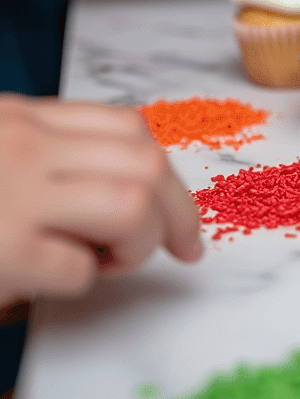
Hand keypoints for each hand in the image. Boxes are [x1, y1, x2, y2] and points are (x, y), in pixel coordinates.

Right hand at [0, 96, 202, 303]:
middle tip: (182, 247)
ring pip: (132, 203)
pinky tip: (48, 281)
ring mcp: (12, 192)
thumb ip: (55, 160)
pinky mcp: (3, 251)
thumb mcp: (2, 162)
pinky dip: (80, 280)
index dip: (166, 174)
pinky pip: (79, 268)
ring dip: (138, 244)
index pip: (127, 128)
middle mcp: (21, 143)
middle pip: (146, 162)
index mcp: (21, 117)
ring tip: (107, 262)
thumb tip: (141, 191)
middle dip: (178, 212)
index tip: (175, 209)